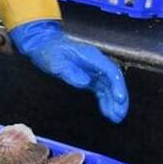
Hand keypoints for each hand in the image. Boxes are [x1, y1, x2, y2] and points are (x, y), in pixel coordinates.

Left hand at [9, 20, 128, 121]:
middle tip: (120, 114)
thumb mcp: (55, 61)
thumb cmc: (49, 51)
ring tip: (116, 118)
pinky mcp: (90, 78)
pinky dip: (106, 101)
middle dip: (119, 97)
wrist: (43, 45)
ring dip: (114, 102)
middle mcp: (96, 63)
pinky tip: (108, 112)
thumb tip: (84, 82)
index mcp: (91, 56)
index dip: (117, 85)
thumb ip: (69, 71)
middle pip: (113, 80)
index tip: (119, 99)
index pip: (110, 71)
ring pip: (109, 87)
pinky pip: (102, 90)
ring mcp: (94, 70)